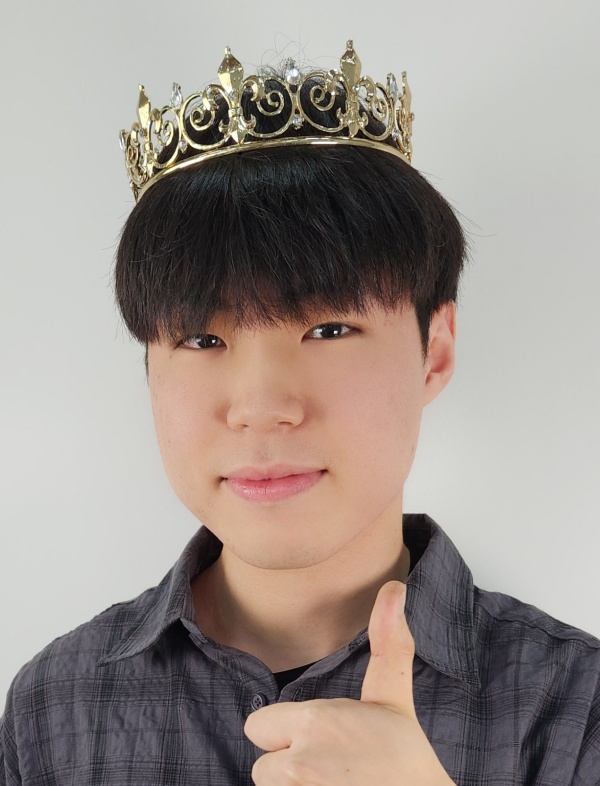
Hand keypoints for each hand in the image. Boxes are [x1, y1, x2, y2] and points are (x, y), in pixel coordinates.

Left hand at [243, 581, 454, 784]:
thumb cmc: (406, 760)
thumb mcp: (393, 699)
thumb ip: (386, 644)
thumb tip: (393, 587)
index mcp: (314, 722)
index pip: (257, 726)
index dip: (283, 733)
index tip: (316, 738)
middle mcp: (299, 763)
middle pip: (260, 766)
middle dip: (286, 765)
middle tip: (327, 766)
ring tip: (332, 782)